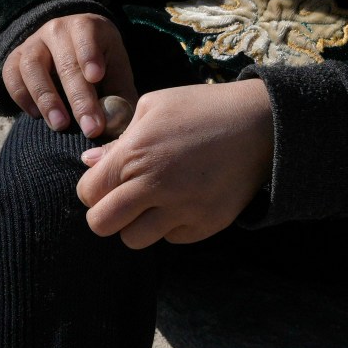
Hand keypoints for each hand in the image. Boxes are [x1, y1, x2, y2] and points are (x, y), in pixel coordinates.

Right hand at [2, 13, 133, 137]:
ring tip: (61, 125)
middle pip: (64, 61)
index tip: (96, 77)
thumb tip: (120, 125)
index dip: (89, 55)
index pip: (86, 34)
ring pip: (32, 66)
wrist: (69, 51)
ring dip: (46, 98)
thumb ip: (120, 96)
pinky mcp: (14, 59)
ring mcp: (32, 43)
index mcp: (87, 26)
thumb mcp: (116, 71)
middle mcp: (56, 30)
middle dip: (79, 97)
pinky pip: (11, 75)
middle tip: (90, 127)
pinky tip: (36, 115)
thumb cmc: (99, 65)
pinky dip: (22, 97)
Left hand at [76, 80, 271, 247]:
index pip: (88, 192)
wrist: (260, 124)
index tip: (105, 183)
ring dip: (136, 225)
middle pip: (102, 225)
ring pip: (133, 240)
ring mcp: (182, 209)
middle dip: (104, 215)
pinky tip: (182, 203)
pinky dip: (170, 227)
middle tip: (120, 203)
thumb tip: (88, 162)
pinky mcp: (206, 224)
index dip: (91, 189)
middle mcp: (155, 186)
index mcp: (134, 154)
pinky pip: (171, 239)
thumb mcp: (153, 108)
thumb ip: (117, 140)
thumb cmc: (201, 108)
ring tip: (152, 204)